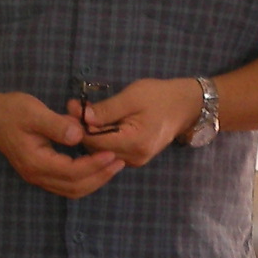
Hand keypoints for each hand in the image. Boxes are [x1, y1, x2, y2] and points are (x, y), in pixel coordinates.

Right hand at [0, 91, 123, 198]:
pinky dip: (84, 178)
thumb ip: (57, 125)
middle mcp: (37, 175)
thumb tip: (79, 136)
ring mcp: (37, 176)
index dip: (95, 165)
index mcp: (36, 162)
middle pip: (75, 187)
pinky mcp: (39, 172)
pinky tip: (95, 164)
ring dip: (94, 180)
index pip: (72, 172)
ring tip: (112, 165)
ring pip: (71, 189)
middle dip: (100, 176)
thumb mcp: (34, 112)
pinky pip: (66, 184)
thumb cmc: (11, 111)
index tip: (112, 153)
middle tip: (119, 161)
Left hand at [74, 77, 202, 166]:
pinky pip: (111, 150)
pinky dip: (102, 137)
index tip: (71, 106)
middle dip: (83, 129)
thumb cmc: (160, 97)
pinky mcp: (135, 157)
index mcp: (134, 143)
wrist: (186, 105)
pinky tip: (98, 122)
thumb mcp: (132, 97)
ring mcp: (135, 160)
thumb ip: (106, 110)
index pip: (94, 142)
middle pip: (96, 149)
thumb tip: (81, 116)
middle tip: (73, 107)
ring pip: (101, 151)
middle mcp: (134, 158)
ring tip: (82, 111)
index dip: (79, 125)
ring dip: (91, 133)